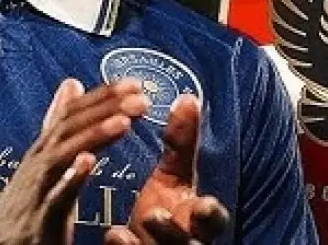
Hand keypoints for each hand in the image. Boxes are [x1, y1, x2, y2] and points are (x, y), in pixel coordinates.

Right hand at [0, 77, 150, 244]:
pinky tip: (89, 163)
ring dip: (92, 136)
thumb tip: (71, 84)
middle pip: (69, 127)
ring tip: (123, 123)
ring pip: (61, 154)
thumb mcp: (46, 160)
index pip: (73, 113)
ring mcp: (36, 189)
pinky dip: (70, 178)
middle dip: (105, 109)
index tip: (135, 84)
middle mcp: (38, 162)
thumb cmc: (27, 204)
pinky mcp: (38, 220)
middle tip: (140, 96)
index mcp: (45, 149)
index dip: (102, 97)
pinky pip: (54, 197)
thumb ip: (60, 125)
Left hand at [104, 95, 230, 244]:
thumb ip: (182, 144)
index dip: (210, 214)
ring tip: (122, 229)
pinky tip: (114, 235)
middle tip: (154, 214)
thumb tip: (188, 98)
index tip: (203, 205)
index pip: (213, 220)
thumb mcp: (173, 178)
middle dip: (174, 233)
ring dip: (145, 243)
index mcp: (196, 219)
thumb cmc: (161, 214)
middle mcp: (186, 242)